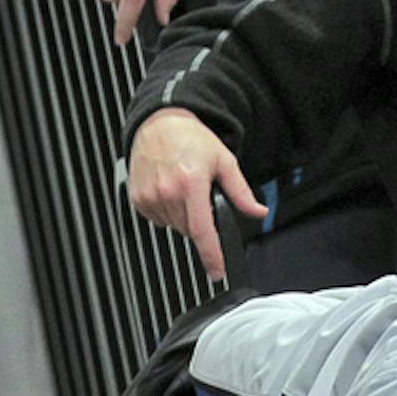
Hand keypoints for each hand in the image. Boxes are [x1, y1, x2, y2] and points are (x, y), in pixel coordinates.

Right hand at [127, 108, 265, 281]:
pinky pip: (157, 219)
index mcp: (191, 183)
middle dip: (200, 222)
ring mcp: (149, 197)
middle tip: (201, 197)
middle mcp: (167, 192)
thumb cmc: (192, 140)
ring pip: (173, 226)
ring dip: (183, 216)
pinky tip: (170, 190)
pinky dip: (168, 212)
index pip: (201, 230)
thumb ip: (241, 192)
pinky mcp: (137, 199)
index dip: (211, 254)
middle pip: (189, 229)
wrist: (160, 124)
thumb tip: (259, 212)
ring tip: (184, 188)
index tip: (217, 271)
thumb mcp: (224, 162)